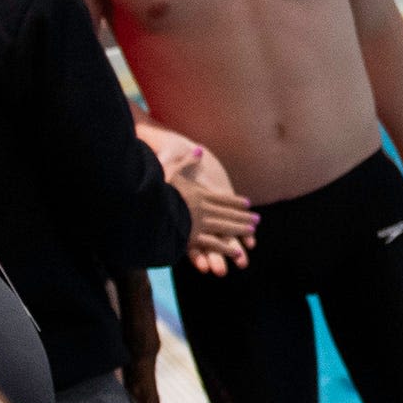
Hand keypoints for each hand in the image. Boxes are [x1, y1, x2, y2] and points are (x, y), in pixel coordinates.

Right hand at [167, 146, 257, 274]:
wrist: (145, 205)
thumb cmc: (155, 187)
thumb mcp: (170, 170)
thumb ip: (187, 162)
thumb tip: (200, 150)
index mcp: (197, 195)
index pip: (221, 199)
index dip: (234, 202)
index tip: (248, 204)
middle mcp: (201, 209)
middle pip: (227, 214)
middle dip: (243, 217)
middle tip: (257, 220)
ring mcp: (198, 224)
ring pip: (224, 227)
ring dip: (239, 230)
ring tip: (252, 232)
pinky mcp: (191, 238)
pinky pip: (212, 244)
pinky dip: (225, 248)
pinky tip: (236, 252)